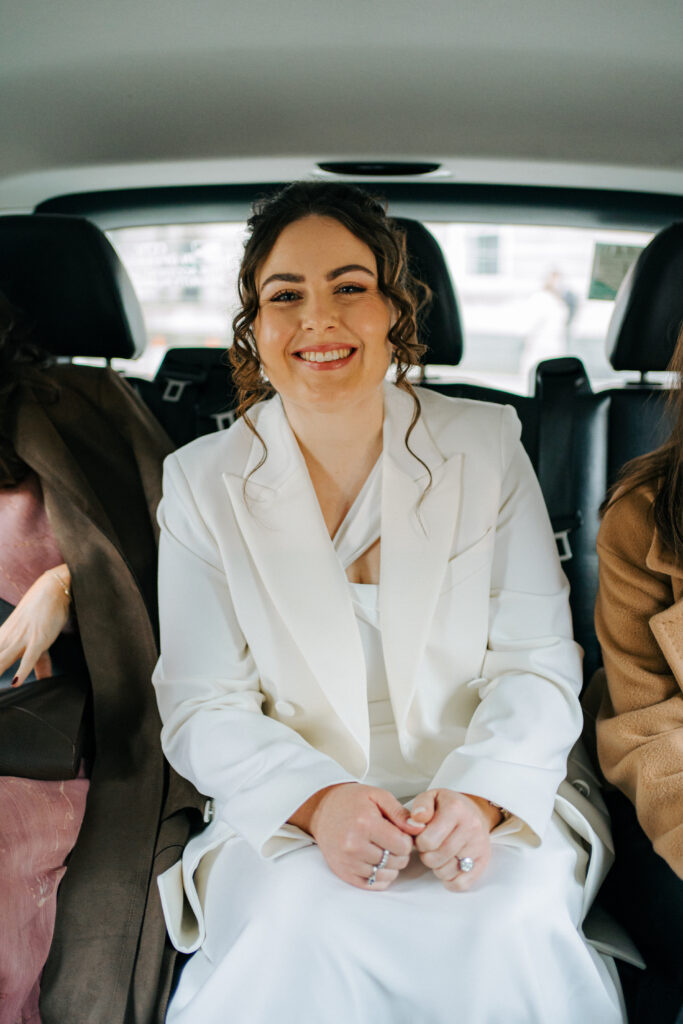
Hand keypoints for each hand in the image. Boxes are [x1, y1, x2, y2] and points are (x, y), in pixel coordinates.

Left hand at [0, 564, 70, 685]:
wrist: (52, 589)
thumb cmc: (43, 611)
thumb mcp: (37, 640)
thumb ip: (39, 664)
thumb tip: (44, 679)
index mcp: (3, 637)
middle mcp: (9, 639)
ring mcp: (23, 639)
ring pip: (3, 660)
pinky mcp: (39, 639)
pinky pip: (29, 657)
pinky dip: (22, 670)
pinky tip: (15, 682)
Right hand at [291, 783, 423, 890]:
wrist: (322, 809)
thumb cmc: (351, 801)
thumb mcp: (377, 796)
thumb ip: (400, 813)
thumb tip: (419, 829)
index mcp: (365, 823)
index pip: (402, 845)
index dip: (406, 839)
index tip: (400, 833)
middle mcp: (354, 845)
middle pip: (395, 861)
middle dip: (400, 852)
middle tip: (392, 841)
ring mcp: (348, 861)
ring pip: (385, 874)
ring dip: (391, 865)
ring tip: (384, 850)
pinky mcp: (343, 872)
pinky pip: (372, 884)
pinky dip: (380, 876)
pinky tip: (377, 862)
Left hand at [411, 789, 494, 891]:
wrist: (473, 811)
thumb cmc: (447, 806)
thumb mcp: (431, 797)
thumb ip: (420, 806)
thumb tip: (416, 821)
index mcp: (455, 808)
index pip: (428, 840)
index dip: (419, 843)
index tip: (422, 837)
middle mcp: (471, 826)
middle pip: (436, 858)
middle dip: (426, 856)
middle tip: (429, 847)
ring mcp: (479, 845)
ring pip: (446, 872)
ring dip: (437, 868)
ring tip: (439, 854)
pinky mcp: (484, 860)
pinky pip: (462, 883)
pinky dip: (451, 881)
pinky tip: (448, 869)